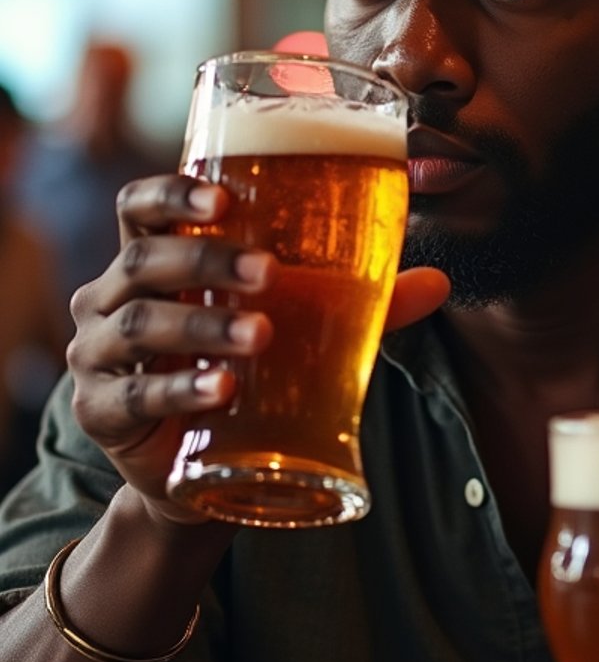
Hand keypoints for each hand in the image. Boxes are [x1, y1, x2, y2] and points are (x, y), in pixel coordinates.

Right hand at [67, 176, 449, 525]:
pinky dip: (178, 391)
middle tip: (269, 273)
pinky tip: (221, 391)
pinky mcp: (100, 413)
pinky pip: (132, 397)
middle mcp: (111, 297)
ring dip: (202, 328)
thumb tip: (438, 283)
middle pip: (144, 260)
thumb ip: (360, 302)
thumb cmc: (243, 369)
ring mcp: (97, 356)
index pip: (140, 206)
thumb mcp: (300, 328)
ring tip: (261, 335)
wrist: (201, 468)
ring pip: (139, 326)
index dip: (173, 194)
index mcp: (153, 258)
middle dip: (206, 261)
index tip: (224, 197)